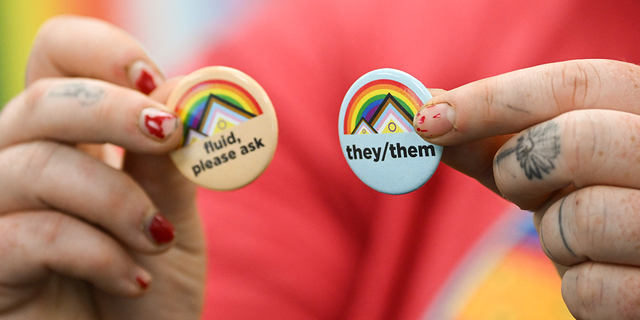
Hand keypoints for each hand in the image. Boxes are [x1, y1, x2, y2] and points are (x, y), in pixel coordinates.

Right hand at [0, 16, 204, 318]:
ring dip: (117, 199)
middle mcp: (21, 168)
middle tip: (170, 133)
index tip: (155, 80)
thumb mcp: (171, 217)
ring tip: (157, 238)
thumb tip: (181, 94)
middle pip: (40, 101)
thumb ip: (168, 162)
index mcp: (68, 143)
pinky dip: (98, 253)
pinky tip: (132, 279)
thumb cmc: (151, 291)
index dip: (98, 53)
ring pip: (36, 165)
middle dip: (114, 111)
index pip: (55, 61)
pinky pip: (31, 234)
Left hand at [414, 59, 639, 318]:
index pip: (580, 82)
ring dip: (555, 234)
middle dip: (519, 167)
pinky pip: (589, 287)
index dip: (493, 97)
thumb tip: (429, 112)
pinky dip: (580, 284)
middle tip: (517, 186)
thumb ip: (500, 140)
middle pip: (575, 140)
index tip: (428, 120)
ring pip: (580, 216)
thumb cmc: (603, 206)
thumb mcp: (560, 166)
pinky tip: (605, 273)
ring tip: (582, 235)